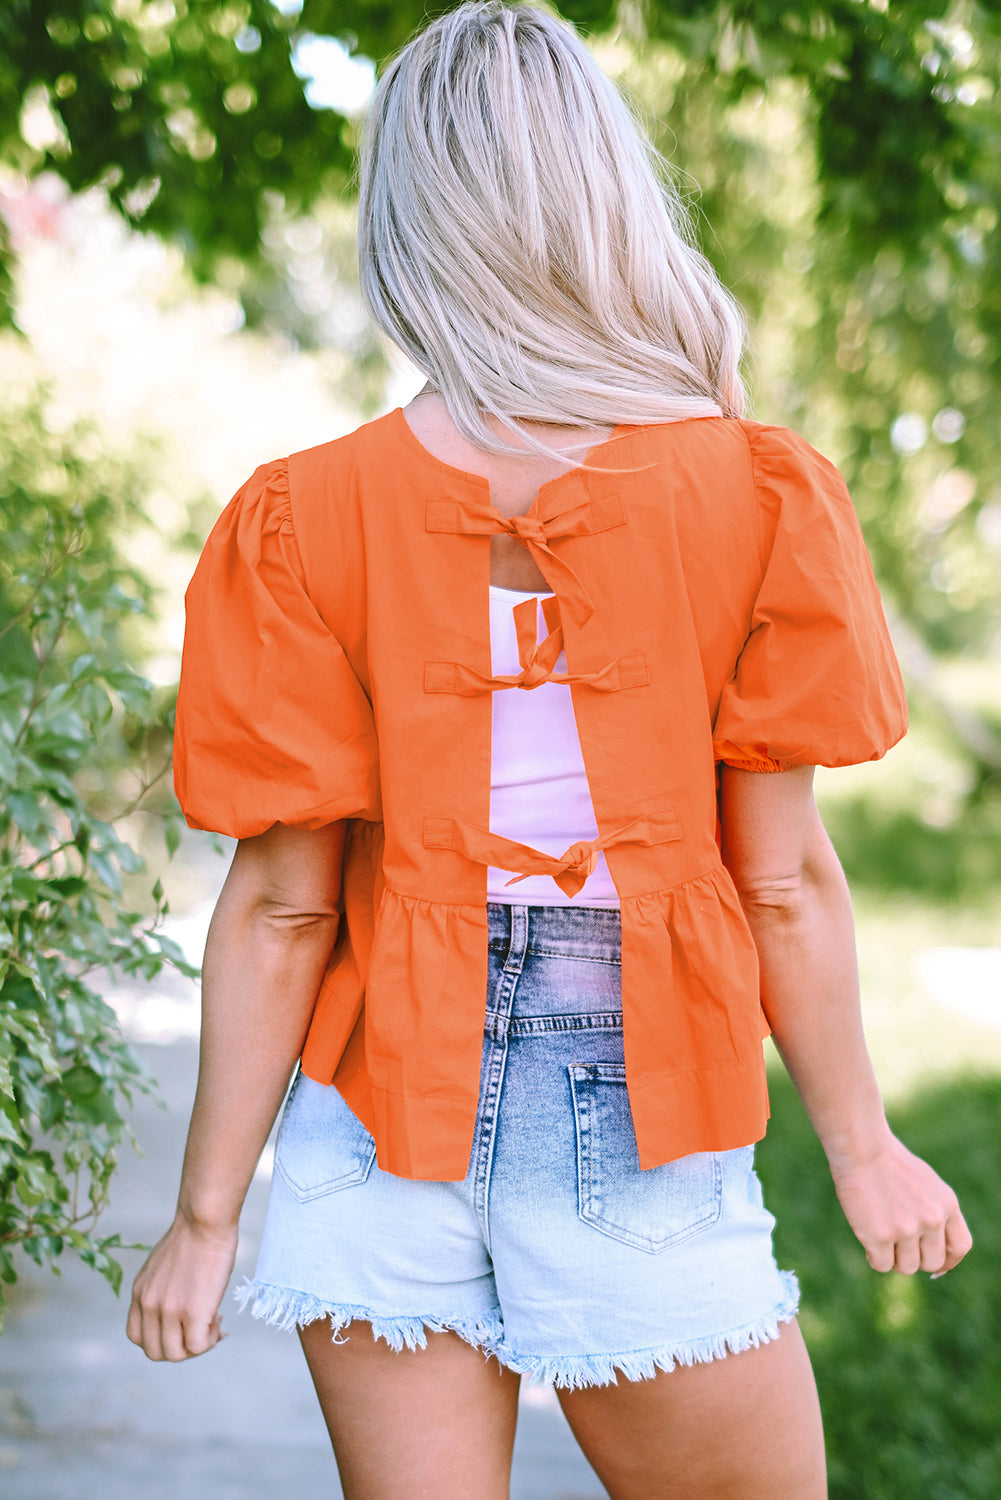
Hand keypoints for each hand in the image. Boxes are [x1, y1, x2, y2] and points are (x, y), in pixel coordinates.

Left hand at [126, 1213, 238, 1360]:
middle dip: (180, 1347)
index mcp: (139, 1294)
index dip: (162, 1338)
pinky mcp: (192, 1312)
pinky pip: (197, 1346)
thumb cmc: (193, 1235)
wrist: (204, 1219)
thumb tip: (180, 1310)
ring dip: (197, 1346)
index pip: (137, 1337)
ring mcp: (168, 1310)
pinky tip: (218, 1319)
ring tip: (212, 1323)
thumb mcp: (163, 1266)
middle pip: (155, 1352)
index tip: (183, 1326)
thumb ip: (161, 1290)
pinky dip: (210, 1341)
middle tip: (202, 1328)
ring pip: (176, 1355)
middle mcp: (148, 1305)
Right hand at [827, 1133, 972, 1276]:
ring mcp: (906, 1229)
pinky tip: (867, 1238)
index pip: (959, 1247)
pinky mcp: (880, 1236)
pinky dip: (873, 1257)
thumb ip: (936, 1213)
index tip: (934, 1266)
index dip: (948, 1261)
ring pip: (906, 1267)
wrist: (861, 1147)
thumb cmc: (889, 1163)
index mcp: (947, 1205)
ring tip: (879, 1235)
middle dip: (915, 1258)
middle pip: (931, 1263)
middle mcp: (932, 1219)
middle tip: (897, 1244)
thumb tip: (934, 1251)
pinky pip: (881, 1265)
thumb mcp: (926, 1184)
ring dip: (893, 1258)